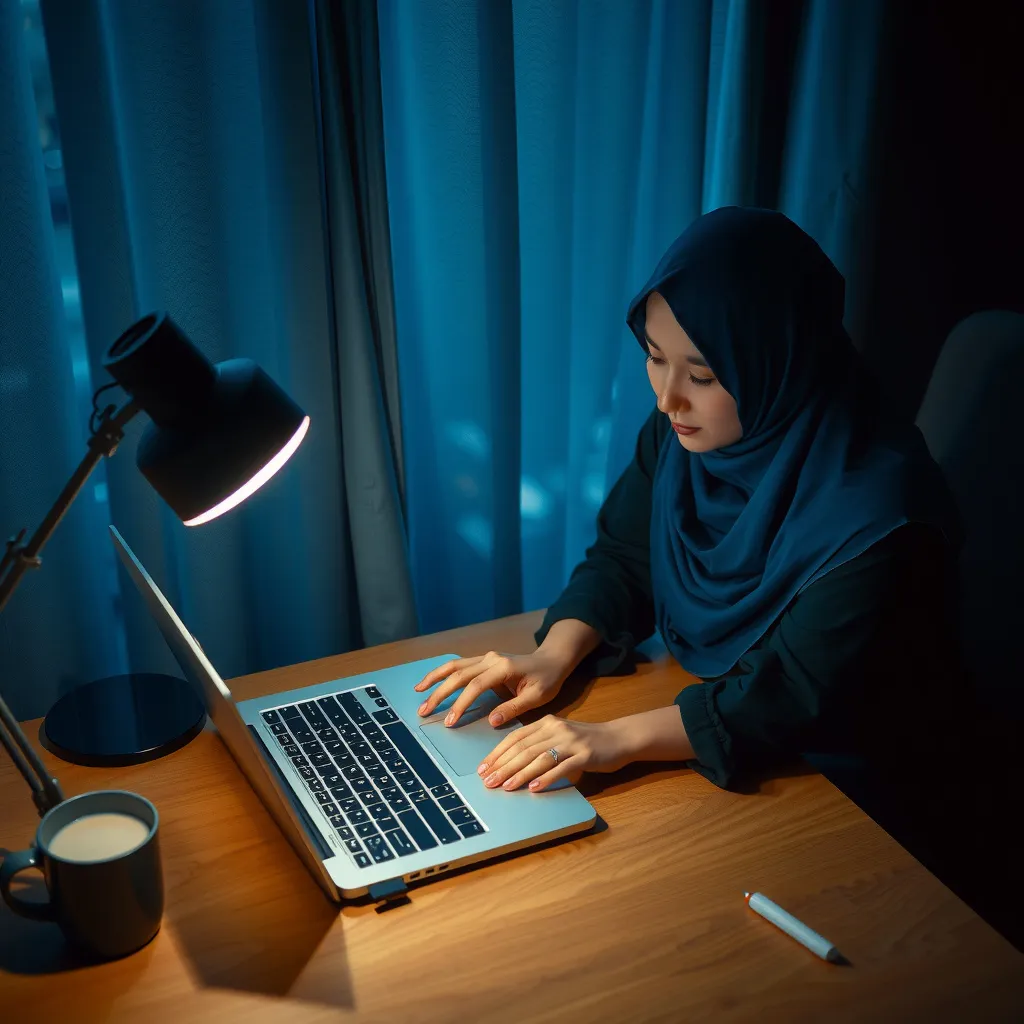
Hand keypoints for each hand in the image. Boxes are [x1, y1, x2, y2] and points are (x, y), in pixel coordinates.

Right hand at [414, 649, 567, 727]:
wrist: (552, 659)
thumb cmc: (547, 679)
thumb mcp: (537, 697)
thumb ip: (514, 708)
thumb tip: (491, 721)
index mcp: (503, 668)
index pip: (475, 686)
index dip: (461, 703)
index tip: (450, 721)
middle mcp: (491, 659)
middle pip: (459, 675)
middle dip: (440, 693)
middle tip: (424, 711)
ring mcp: (486, 657)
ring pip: (455, 666)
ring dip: (435, 678)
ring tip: (418, 692)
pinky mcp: (483, 660)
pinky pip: (459, 665)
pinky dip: (443, 673)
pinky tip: (430, 681)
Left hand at [476, 715, 632, 792]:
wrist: (619, 738)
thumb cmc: (586, 741)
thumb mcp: (559, 736)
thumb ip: (538, 744)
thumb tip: (510, 763)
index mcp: (546, 722)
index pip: (515, 737)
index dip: (497, 753)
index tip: (482, 768)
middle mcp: (556, 728)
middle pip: (523, 748)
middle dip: (503, 766)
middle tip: (488, 781)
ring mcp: (571, 741)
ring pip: (539, 758)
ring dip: (519, 774)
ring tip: (505, 787)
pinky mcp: (585, 755)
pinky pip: (561, 768)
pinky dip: (545, 778)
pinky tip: (533, 788)